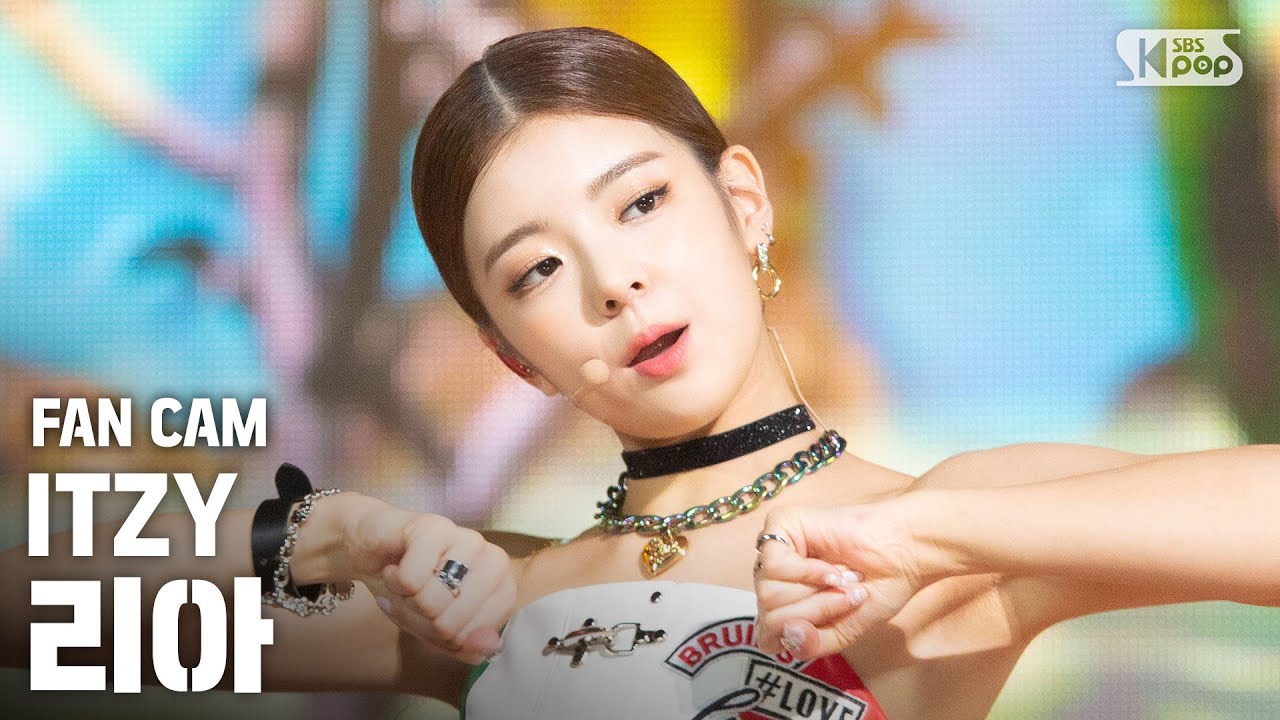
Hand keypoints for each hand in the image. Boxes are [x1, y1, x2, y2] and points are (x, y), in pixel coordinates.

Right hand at [342, 499, 516, 664]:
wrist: (373, 551)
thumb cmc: (411, 590)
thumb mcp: (435, 630)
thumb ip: (467, 646)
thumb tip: (491, 646)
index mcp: (502, 586)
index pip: (480, 637)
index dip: (448, 639)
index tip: (434, 618)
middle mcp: (493, 560)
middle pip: (452, 625)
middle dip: (419, 621)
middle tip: (413, 599)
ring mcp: (467, 540)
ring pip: (431, 602)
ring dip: (404, 601)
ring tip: (405, 582)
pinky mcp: (435, 527)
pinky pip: (410, 579)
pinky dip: (392, 581)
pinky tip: (395, 567)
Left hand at [753, 498, 926, 659]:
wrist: (903, 554)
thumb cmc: (877, 587)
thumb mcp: (842, 631)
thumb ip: (811, 644)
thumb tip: (789, 633)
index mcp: (784, 604)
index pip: (766, 638)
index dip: (804, 636)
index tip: (836, 619)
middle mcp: (773, 578)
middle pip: (769, 615)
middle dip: (816, 611)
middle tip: (845, 596)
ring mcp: (774, 551)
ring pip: (770, 593)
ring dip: (816, 593)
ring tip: (842, 579)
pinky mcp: (780, 524)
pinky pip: (776, 565)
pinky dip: (810, 572)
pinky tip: (832, 567)